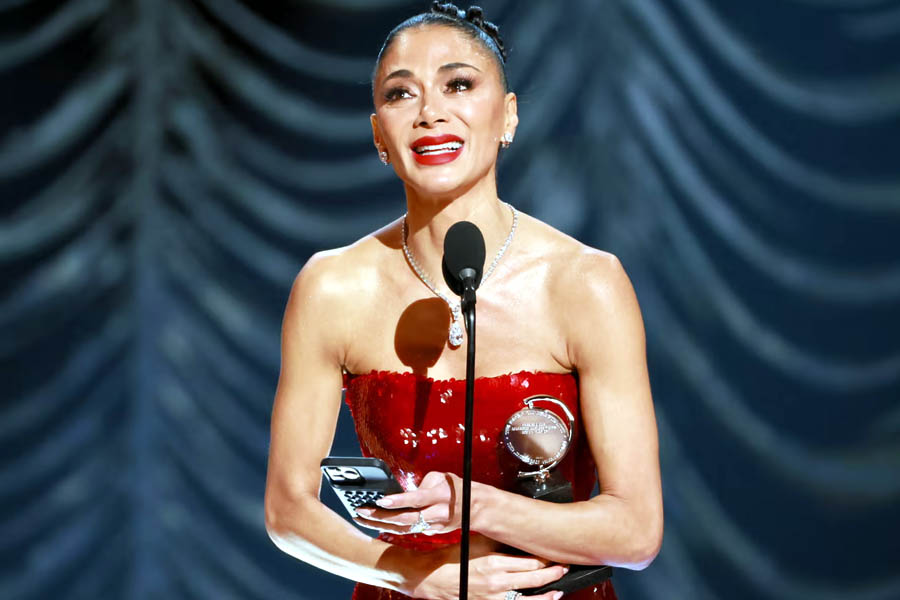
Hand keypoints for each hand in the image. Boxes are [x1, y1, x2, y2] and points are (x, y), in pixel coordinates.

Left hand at [354, 471, 464, 534]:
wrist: (474, 508)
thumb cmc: (455, 487)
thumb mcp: (442, 477)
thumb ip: (422, 484)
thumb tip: (403, 492)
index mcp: (439, 496)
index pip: (416, 500)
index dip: (398, 501)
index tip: (380, 500)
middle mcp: (436, 513)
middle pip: (406, 519)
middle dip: (381, 516)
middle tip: (361, 511)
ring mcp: (434, 525)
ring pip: (404, 529)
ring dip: (381, 524)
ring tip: (362, 518)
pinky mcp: (431, 532)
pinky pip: (408, 530)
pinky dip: (390, 527)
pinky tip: (375, 522)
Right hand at [400, 535, 567, 599]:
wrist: (434, 577)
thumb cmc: (454, 557)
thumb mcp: (478, 542)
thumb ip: (499, 537)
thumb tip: (518, 530)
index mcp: (495, 563)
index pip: (531, 561)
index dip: (546, 557)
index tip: (555, 553)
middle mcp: (497, 583)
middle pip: (535, 578)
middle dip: (553, 573)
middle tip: (564, 567)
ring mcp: (495, 598)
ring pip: (530, 599)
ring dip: (548, 594)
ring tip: (559, 589)